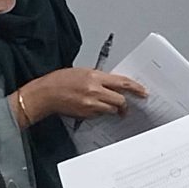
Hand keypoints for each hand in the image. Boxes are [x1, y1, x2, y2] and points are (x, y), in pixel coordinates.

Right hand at [16, 67, 147, 125]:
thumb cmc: (61, 81)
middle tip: (126, 106)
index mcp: (95, 76)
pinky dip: (100, 112)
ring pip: (112, 109)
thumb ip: (99, 78)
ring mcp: (90, 104)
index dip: (136, 88)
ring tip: (105, 106)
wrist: (46, 93)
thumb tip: (113, 84)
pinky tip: (92, 108)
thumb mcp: (82, 72)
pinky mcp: (86, 114)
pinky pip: (100, 115)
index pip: (122, 82)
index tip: (143, 92)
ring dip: (113, 109)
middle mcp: (95, 90)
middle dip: (125, 104)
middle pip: (120, 100)